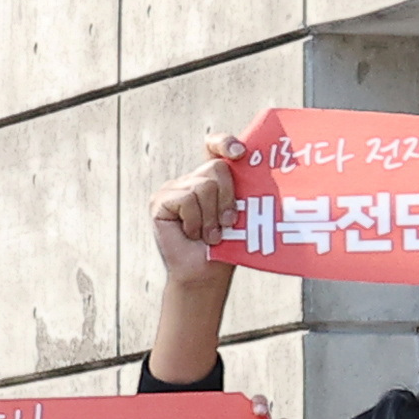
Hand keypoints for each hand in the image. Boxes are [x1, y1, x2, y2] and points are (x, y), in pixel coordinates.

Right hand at [149, 131, 244, 291]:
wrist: (205, 275)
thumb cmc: (226, 247)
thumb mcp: (240, 214)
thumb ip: (241, 190)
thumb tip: (258, 169)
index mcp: (212, 179)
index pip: (215, 146)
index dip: (225, 143)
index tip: (240, 153)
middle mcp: (192, 179)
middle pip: (217, 168)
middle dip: (228, 198)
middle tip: (227, 224)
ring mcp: (174, 188)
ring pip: (203, 186)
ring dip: (211, 217)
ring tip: (209, 235)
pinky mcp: (160, 200)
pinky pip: (186, 199)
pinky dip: (194, 221)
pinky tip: (191, 234)